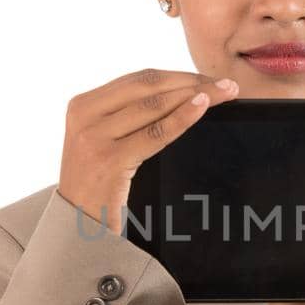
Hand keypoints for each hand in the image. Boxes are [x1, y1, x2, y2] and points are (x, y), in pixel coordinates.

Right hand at [58, 67, 240, 235]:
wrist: (77, 229)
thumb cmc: (98, 188)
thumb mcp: (104, 144)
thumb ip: (128, 119)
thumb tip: (182, 95)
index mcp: (83, 105)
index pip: (138, 80)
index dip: (178, 75)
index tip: (208, 79)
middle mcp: (84, 115)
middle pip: (149, 86)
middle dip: (192, 81)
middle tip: (226, 85)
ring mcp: (93, 137)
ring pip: (155, 105)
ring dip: (196, 95)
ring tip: (224, 94)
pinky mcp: (109, 160)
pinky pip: (155, 133)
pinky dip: (182, 117)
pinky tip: (202, 107)